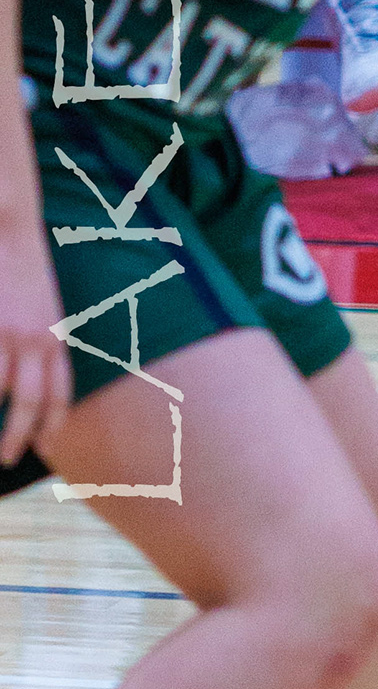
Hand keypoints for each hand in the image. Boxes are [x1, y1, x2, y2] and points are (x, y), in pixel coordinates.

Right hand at [0, 223, 69, 470]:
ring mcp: (8, 333)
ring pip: (1, 390)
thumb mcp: (46, 309)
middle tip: (9, 459)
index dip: (54, 422)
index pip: (60, 390)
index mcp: (55, 335)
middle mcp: (37, 338)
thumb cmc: (27, 270)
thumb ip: (44, 341)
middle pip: (31, 401)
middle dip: (19, 436)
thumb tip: (33, 376)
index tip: (47, 445)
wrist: (11, 229)